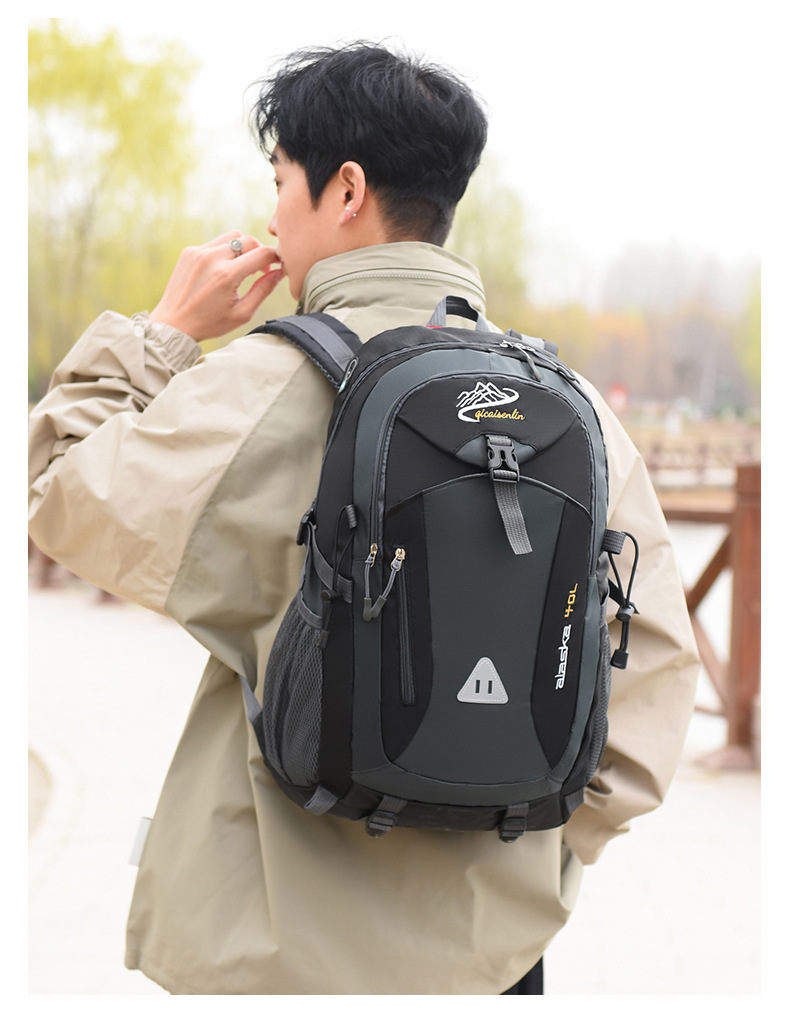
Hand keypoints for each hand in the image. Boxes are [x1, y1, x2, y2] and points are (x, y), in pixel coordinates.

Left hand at [150, 231, 284, 341]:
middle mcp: (212, 258)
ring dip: (242, 249)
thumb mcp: (242, 313)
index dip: (276, 258)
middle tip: (261, 269)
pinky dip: (224, 252)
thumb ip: (263, 290)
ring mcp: (198, 252)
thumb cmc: (209, 323)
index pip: (262, 254)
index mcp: (227, 275)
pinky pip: (215, 243)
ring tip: (241, 268)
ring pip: (232, 237)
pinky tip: (221, 271)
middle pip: (248, 240)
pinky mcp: (189, 251)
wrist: (173, 324)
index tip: (278, 266)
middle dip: (259, 251)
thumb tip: (279, 273)